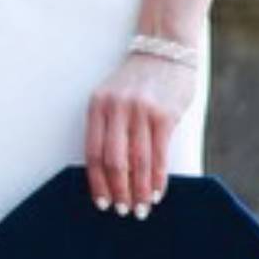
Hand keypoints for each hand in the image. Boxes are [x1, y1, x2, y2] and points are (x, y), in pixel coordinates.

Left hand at [86, 50, 196, 216]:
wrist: (165, 47)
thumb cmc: (140, 80)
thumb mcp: (114, 97)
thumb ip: (110, 126)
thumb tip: (113, 173)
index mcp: (98, 106)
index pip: (92, 152)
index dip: (96, 182)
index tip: (101, 203)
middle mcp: (116, 108)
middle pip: (113, 161)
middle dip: (118, 191)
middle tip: (123, 211)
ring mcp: (140, 111)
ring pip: (137, 161)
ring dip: (138, 190)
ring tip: (142, 208)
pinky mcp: (164, 114)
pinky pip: (159, 154)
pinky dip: (157, 178)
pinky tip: (156, 192)